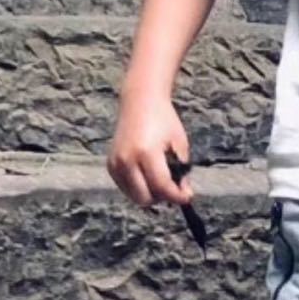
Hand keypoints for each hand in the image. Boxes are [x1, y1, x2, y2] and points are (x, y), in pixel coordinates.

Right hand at [106, 91, 193, 207]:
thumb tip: (184, 193)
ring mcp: (116, 163)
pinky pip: (126, 188)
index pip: (161, 186)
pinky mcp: (110, 165)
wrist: (140, 101)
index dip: (177, 196)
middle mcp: (127, 160)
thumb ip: (182, 169)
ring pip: (134, 196)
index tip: (188, 197)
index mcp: (146, 152)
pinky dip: (139, 187)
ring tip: (162, 178)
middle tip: (175, 188)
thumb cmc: (164, 120)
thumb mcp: (179, 142)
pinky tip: (148, 173)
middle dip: (162, 197)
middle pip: (145, 198)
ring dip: (150, 194)